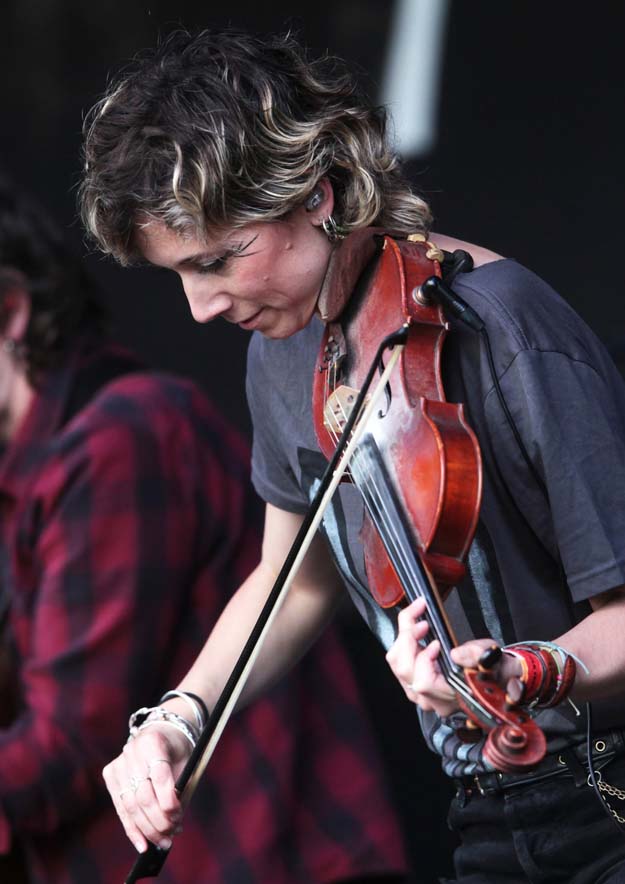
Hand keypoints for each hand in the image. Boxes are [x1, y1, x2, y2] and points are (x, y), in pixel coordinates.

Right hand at [102, 722, 191, 853]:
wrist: (161, 731)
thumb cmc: (176, 750)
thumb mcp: (185, 762)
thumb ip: (179, 789)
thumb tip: (174, 824)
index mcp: (153, 742)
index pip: (159, 777)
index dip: (169, 802)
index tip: (178, 818)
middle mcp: (132, 751)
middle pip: (143, 796)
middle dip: (159, 821)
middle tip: (172, 835)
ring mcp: (119, 763)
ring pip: (131, 806)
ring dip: (147, 829)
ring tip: (163, 842)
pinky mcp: (111, 775)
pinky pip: (121, 808)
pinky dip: (133, 829)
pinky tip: (142, 844)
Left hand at [385, 599, 522, 716]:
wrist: (496, 678)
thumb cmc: (492, 669)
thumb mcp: (491, 658)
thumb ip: (475, 655)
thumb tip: (456, 654)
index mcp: (451, 697)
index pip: (423, 683)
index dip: (424, 659)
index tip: (436, 642)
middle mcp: (432, 700)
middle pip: (404, 671)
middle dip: (409, 640)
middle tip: (422, 622)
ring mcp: (420, 694)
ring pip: (397, 666)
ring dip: (404, 640)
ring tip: (419, 624)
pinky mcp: (414, 685)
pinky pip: (399, 664)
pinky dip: (404, 645)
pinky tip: (417, 634)